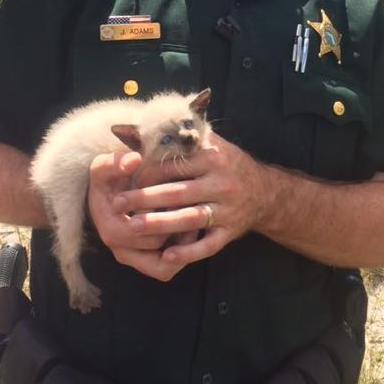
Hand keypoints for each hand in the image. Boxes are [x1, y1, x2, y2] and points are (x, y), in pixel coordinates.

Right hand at [87, 150, 192, 281]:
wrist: (107, 195)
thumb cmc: (108, 180)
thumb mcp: (105, 168)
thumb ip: (116, 163)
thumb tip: (133, 160)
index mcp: (111, 229)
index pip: (142, 230)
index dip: (161, 214)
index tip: (176, 195)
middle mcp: (120, 250)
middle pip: (158, 246)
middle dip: (176, 226)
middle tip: (192, 205)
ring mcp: (134, 259)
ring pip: (166, 265)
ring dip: (183, 244)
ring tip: (196, 219)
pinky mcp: (145, 262)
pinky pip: (167, 268)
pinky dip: (181, 254)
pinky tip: (192, 230)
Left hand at [111, 133, 271, 269]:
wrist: (266, 192)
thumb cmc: (227, 163)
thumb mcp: (207, 142)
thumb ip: (172, 135)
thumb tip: (123, 128)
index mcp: (213, 157)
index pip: (174, 165)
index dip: (147, 172)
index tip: (126, 178)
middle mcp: (222, 183)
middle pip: (178, 192)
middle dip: (145, 198)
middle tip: (117, 204)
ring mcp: (228, 209)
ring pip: (190, 218)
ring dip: (160, 223)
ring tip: (133, 227)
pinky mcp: (231, 232)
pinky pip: (209, 245)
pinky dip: (189, 251)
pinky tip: (168, 255)